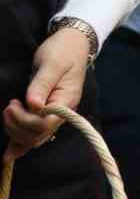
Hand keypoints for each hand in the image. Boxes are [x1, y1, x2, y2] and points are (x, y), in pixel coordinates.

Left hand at [3, 26, 90, 160]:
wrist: (72, 44)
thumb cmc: (64, 50)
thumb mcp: (52, 63)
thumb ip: (42, 84)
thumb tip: (33, 105)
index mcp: (66, 101)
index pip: (45, 124)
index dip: (25, 120)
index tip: (13, 104)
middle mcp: (62, 113)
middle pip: (38, 135)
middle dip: (17, 126)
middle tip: (8, 107)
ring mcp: (54, 115)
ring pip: (34, 137)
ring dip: (16, 132)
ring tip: (8, 112)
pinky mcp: (46, 113)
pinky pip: (34, 134)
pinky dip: (21, 145)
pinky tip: (9, 154)